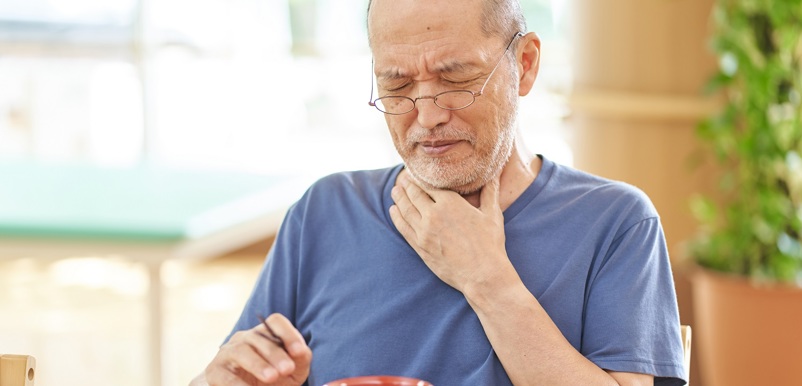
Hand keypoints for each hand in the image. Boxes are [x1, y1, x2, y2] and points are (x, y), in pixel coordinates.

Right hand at [203, 313, 311, 385]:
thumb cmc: (272, 380)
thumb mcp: (293, 372)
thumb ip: (301, 360)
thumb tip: (301, 352)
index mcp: (265, 335)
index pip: (275, 322)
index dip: (288, 333)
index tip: (299, 351)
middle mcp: (245, 339)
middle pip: (259, 337)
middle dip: (275, 354)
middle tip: (287, 369)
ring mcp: (227, 353)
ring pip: (240, 351)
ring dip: (257, 364)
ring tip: (272, 377)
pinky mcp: (214, 371)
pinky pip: (225, 375)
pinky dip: (237, 384)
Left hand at [389, 172, 513, 293]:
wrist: (482, 274)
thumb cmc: (490, 244)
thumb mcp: (492, 215)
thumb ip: (490, 192)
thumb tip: (495, 175)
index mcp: (450, 203)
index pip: (429, 185)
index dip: (421, 178)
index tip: (417, 173)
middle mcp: (434, 214)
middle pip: (414, 195)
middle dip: (408, 186)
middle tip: (403, 179)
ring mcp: (424, 231)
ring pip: (406, 209)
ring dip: (399, 198)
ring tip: (395, 191)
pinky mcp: (420, 246)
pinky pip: (403, 228)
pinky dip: (397, 217)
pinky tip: (394, 211)